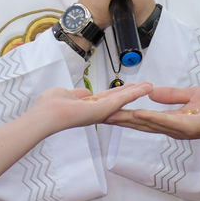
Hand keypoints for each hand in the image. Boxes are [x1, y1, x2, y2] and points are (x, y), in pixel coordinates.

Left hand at [31, 82, 152, 135]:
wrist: (49, 114)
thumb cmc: (51, 106)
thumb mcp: (66, 94)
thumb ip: (78, 93)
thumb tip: (86, 93)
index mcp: (88, 107)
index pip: (107, 98)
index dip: (119, 93)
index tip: (130, 88)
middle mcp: (97, 111)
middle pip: (119, 100)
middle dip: (132, 93)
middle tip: (146, 87)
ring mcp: (102, 112)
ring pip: (124, 99)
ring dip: (138, 92)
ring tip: (150, 86)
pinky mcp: (106, 110)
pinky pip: (123, 99)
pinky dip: (136, 92)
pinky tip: (145, 87)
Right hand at [106, 85, 199, 143]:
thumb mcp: (193, 95)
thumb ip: (172, 96)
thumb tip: (152, 92)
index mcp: (175, 120)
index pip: (145, 119)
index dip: (125, 114)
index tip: (104, 108)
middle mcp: (176, 128)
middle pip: (142, 125)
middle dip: (120, 120)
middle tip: (96, 115)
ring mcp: (183, 130)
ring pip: (151, 125)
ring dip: (130, 120)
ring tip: (110, 114)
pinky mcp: (193, 128)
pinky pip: (169, 123)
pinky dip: (152, 119)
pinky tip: (137, 114)